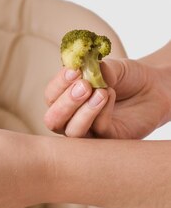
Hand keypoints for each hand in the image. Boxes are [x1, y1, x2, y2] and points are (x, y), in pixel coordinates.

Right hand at [44, 58, 168, 138]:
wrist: (155, 88)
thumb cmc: (127, 78)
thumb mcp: (111, 67)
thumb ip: (97, 69)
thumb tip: (86, 71)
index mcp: (65, 98)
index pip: (51, 96)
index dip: (58, 84)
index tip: (73, 70)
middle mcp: (72, 118)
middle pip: (53, 120)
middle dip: (66, 103)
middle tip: (84, 86)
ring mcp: (89, 131)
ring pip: (72, 132)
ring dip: (83, 112)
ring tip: (101, 92)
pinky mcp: (109, 140)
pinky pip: (98, 131)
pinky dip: (102, 112)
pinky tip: (110, 95)